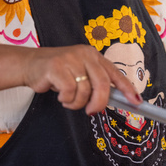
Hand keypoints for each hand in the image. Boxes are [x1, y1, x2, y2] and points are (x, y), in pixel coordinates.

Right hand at [22, 44, 141, 114]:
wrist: (29, 65)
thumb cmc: (57, 73)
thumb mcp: (79, 74)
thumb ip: (94, 83)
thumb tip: (114, 101)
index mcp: (93, 55)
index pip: (114, 73)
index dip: (127, 88)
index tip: (136, 102)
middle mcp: (84, 54)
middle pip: (102, 83)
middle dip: (99, 102)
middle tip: (92, 111)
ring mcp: (70, 59)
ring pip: (84, 90)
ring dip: (77, 103)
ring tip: (68, 100)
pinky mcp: (56, 66)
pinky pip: (69, 91)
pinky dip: (66, 99)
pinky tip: (59, 95)